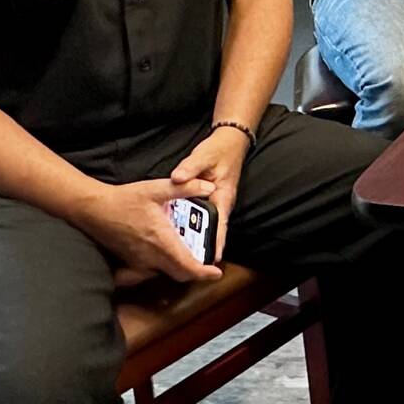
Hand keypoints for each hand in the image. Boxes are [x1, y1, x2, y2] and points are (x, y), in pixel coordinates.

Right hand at [70, 176, 219, 285]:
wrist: (93, 209)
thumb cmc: (124, 199)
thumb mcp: (157, 188)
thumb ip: (186, 188)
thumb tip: (209, 188)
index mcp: (162, 240)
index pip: (188, 266)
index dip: (204, 273)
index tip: (216, 272)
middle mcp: (151, 256)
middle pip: (180, 274)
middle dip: (196, 272)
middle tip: (206, 263)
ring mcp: (139, 262)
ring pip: (165, 273)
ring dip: (180, 269)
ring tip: (190, 254)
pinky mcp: (129, 262)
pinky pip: (150, 272)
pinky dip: (163, 268)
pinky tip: (165, 255)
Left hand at [171, 124, 249, 263]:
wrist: (229, 141)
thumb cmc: (220, 150)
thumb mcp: (204, 156)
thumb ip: (191, 167)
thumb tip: (177, 179)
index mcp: (223, 196)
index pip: (220, 223)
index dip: (216, 242)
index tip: (212, 259)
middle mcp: (220, 204)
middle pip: (211, 229)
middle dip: (201, 245)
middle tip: (187, 262)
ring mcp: (214, 203)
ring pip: (204, 225)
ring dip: (194, 236)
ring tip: (178, 253)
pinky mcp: (206, 201)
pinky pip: (198, 217)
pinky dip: (189, 225)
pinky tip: (174, 231)